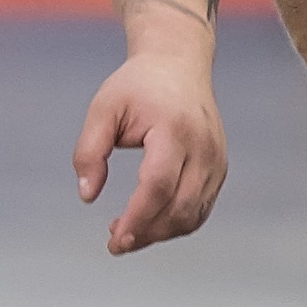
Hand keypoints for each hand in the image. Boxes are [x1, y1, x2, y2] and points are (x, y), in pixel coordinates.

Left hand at [74, 49, 226, 254]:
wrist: (178, 64)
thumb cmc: (136, 86)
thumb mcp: (103, 109)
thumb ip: (89, 151)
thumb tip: (87, 195)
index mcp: (174, 130)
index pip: (159, 185)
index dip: (138, 217)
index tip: (115, 238)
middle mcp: (203, 147)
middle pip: (179, 207)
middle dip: (147, 233)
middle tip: (115, 243)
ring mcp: (217, 160)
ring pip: (193, 214)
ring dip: (161, 233)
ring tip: (127, 234)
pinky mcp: (219, 168)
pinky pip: (201, 208)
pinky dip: (176, 223)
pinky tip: (149, 222)